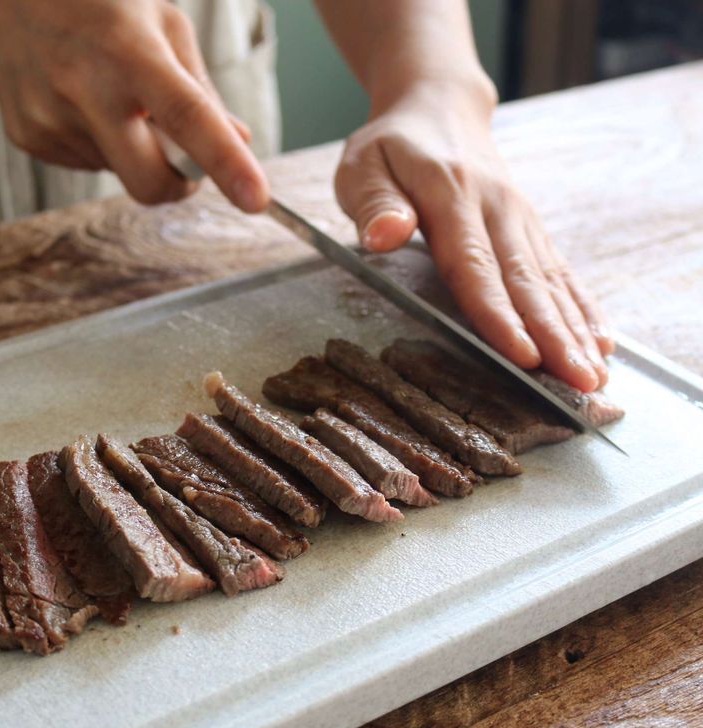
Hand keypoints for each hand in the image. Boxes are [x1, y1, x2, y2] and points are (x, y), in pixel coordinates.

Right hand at [0, 0, 268, 209]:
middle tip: (180, 153)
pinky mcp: (30, 139)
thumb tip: (239, 143)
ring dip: (134, 151)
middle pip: (150, 183)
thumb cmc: (97, 4)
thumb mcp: (161, 23)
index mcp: (129, 51)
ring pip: (122, 174)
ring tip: (110, 95)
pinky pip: (91, 167)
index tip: (256, 199)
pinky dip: (102, 146)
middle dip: (177, 183)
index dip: (225, 163)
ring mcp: (50, 118)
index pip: (188, 117)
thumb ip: (202, 89)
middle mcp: (85, 88)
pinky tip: (82, 103)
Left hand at [335, 85, 613, 391]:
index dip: (499, 315)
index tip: (523, 355)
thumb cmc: (392, 147)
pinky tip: (600, 339)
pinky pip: (560, 270)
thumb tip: (385, 235)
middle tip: (578, 383)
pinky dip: (582, 306)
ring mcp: (519, 217)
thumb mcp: (363, 166)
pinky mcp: (529, 226)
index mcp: (451, 195)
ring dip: (575, 330)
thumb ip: (374, 202)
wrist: (438, 106)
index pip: (475, 266)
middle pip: (526, 280)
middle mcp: (496, 208)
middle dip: (554, 336)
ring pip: (550, 280)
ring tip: (595, 376)